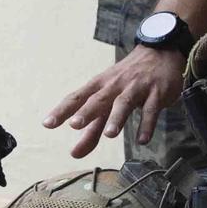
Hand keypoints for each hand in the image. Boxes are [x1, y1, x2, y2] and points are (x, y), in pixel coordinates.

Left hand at [44, 43, 185, 158]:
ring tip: (109, 135)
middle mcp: (114, 86)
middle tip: (75, 125)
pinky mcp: (156, 93)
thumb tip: (75, 153)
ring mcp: (136, 88)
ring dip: (116, 118)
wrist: (159, 54)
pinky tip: (142, 140)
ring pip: (124, 102)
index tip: (47, 124)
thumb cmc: (126, 81)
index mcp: (99, 86)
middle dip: (87, 112)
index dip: (62, 110)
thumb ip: (92, 129)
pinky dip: (147, 124)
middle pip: (98, 99)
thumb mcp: (108, 100)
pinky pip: (151, 109)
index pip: (77, 98)